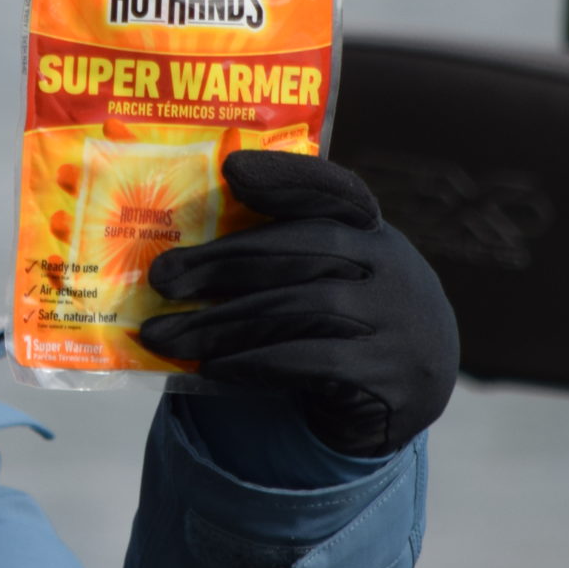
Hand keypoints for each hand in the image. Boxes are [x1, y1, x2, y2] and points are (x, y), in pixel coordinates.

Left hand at [140, 150, 457, 456]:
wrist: (407, 397)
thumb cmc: (344, 324)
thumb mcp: (331, 279)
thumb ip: (282, 258)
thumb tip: (181, 258)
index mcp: (374, 233)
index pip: (334, 191)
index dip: (287, 176)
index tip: (231, 169)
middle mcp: (394, 269)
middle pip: (304, 248)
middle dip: (223, 261)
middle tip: (161, 278)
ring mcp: (398, 322)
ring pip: (301, 307)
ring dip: (222, 322)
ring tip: (164, 335)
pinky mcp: (389, 376)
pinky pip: (312, 362)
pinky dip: (255, 361)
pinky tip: (211, 367)